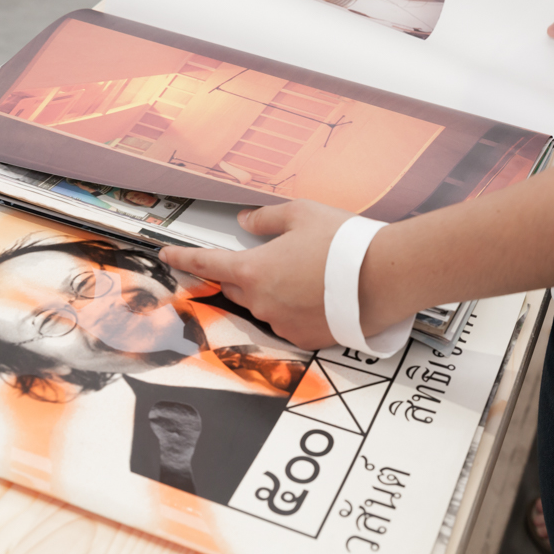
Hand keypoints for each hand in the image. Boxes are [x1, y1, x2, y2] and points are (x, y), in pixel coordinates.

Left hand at [159, 200, 352, 350]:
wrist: (385, 277)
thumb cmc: (345, 243)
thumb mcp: (302, 214)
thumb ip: (267, 219)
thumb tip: (247, 222)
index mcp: (254, 269)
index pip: (206, 263)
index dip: (183, 258)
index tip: (168, 255)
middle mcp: (262, 301)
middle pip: (235, 287)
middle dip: (242, 273)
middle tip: (269, 258)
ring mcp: (282, 323)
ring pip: (262, 306)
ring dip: (271, 291)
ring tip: (307, 273)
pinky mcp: (305, 338)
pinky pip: (286, 322)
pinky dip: (293, 309)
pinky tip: (317, 294)